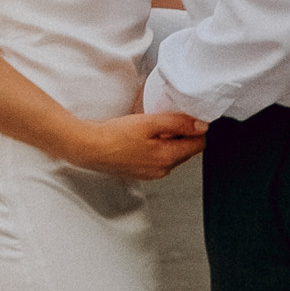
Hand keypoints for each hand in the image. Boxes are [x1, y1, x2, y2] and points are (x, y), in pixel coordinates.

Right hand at [69, 109, 208, 178]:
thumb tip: (202, 126)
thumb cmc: (115, 135)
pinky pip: (157, 159)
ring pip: (171, 155)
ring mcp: (150, 174)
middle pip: (186, 151)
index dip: (196, 128)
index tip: (188, 116)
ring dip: (169, 141)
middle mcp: (162, 170)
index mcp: (168, 158)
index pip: (199, 145)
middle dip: (182, 134)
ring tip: (152, 127)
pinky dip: (156, 147)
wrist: (88, 148)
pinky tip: (142, 137)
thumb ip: (178, 123)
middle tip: (167, 118)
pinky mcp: (139, 172)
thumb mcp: (150, 122)